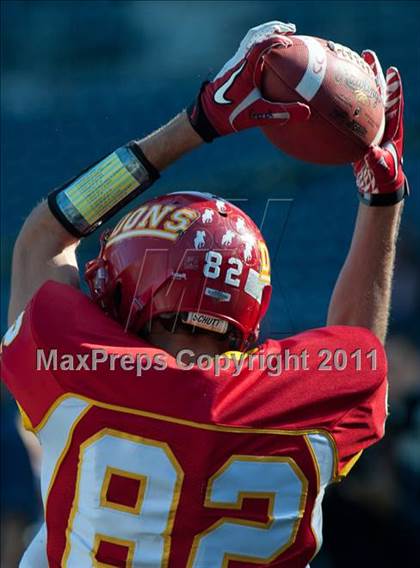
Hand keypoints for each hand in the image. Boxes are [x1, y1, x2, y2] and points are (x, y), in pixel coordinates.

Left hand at [187, 21, 310, 141]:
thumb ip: (282, 113)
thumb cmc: (230, 115)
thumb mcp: (259, 116)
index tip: (289, 42)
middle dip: (274, 29)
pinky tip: (269, 52)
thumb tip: (307, 112)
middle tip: (291, 29)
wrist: (206, 116)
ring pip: (250, 39)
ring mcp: (235, 63)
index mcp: (244, 69)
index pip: (260, 45)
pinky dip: (260, 43)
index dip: (275, 40)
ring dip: (266, 33)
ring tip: (282, 34)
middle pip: (256, 35)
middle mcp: (239, 62)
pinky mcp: (233, 68)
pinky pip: (247, 48)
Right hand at [353, 50, 407, 205]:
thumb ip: (378, 163)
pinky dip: (340, 105)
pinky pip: (349, 113)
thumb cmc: (383, 177)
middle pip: (378, 91)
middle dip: (373, 73)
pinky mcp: (360, 131)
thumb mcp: (382, 171)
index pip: (394, 103)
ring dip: (356, 82)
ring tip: (348, 64)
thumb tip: (372, 154)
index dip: (394, 88)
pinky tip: (326, 98)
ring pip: (363, 99)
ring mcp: (371, 124)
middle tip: (367, 54)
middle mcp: (382, 121)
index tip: (392, 71)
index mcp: (392, 127)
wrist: (378, 184)